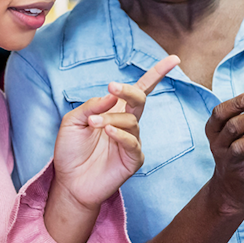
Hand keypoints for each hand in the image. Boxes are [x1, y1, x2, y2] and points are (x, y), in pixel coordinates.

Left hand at [52, 55, 179, 210]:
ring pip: (131, 121)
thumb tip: (110, 94)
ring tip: (93, 124)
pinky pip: (132, 142)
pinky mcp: (133, 159)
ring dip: (111, 118)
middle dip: (128, 91)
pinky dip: (120, 134)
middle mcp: (127, 123)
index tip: (174, 59)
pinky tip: (107, 131)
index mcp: (115, 110)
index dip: (158, 73)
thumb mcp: (72, 122)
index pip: (141, 88)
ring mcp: (132, 141)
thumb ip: (91, 105)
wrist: (69, 183)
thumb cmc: (70, 151)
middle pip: (140, 99)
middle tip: (112, 87)